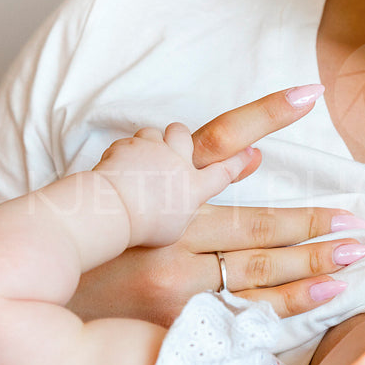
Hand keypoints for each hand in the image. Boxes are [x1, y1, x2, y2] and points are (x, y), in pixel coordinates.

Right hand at [70, 85, 364, 322]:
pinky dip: (287, 304)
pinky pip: (244, 313)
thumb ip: (188, 173)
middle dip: (313, 222)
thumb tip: (250, 156)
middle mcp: (170, 234)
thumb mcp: (126, 196)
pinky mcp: (175, 323)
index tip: (309, 93)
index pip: (221, 140)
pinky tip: (324, 295)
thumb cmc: (87, 254)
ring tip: (355, 252)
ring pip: (259, 269)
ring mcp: (174, 283)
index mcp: (160, 193)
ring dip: (313, 262)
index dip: (266, 116)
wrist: (32, 314)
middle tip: (359, 221)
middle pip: (257, 223)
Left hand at [91, 122, 254, 248]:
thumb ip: (183, 214)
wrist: (114, 210)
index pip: (224, 171)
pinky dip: (125, 152)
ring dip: (150, 143)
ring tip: (142, 160)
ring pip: (154, 132)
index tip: (250, 152)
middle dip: (179, 138)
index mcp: (194, 187)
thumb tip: (182, 209)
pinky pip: (128, 142)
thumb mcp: (174, 232)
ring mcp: (151, 150)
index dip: (239, 162)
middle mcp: (176, 163)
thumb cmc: (144, 228)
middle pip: (184, 135)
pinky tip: (119, 168)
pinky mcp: (127, 146)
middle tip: (172, 150)